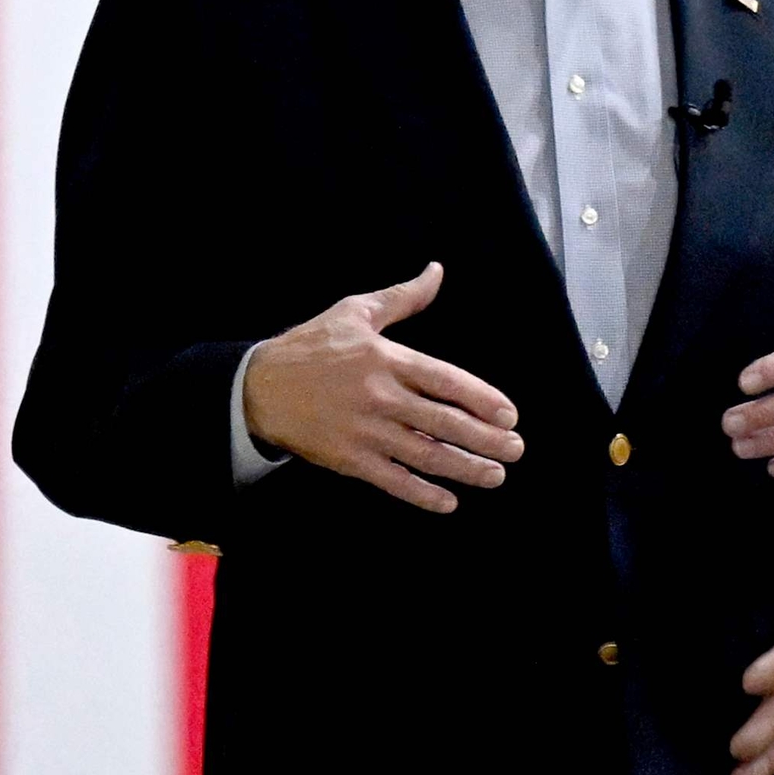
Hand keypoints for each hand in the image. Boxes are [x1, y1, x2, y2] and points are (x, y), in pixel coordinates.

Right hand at [242, 262, 523, 512]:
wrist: (258, 387)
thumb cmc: (310, 346)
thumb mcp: (356, 312)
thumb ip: (402, 297)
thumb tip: (437, 272)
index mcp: (386, 360)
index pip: (446, 382)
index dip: (482, 400)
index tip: (510, 415)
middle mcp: (381, 397)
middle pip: (443, 422)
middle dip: (484, 439)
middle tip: (515, 450)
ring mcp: (365, 432)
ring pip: (424, 455)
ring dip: (464, 468)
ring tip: (495, 476)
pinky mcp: (348, 459)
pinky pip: (392, 481)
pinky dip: (421, 494)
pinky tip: (447, 502)